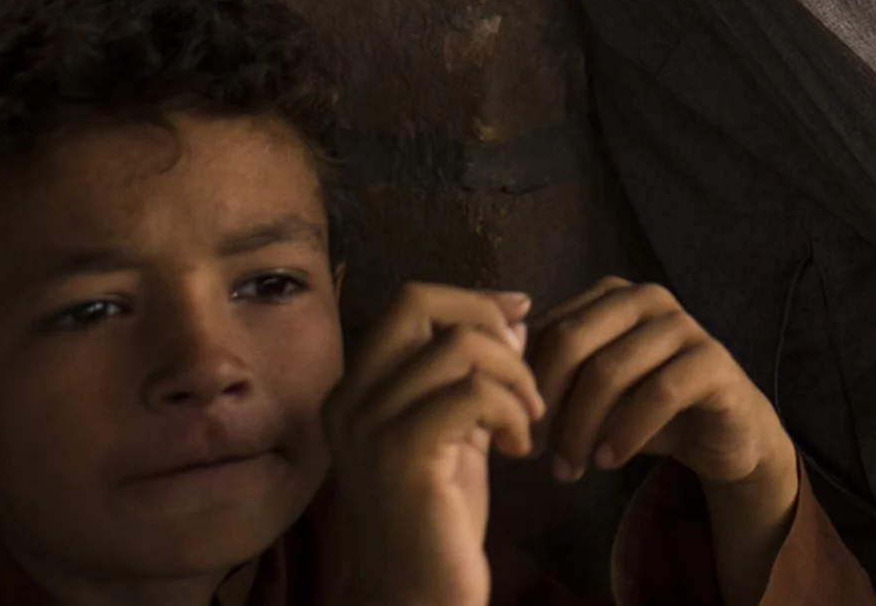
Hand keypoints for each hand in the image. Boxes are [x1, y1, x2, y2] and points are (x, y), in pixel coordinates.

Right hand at [320, 285, 542, 605]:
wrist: (414, 599)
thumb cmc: (437, 521)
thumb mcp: (456, 432)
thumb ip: (474, 375)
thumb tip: (514, 315)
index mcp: (355, 390)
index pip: (411, 300)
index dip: (474, 300)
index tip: (521, 318)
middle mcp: (349, 401)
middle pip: (421, 303)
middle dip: (489, 323)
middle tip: (522, 375)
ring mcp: (369, 428)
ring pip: (458, 346)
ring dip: (514, 375)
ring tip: (526, 420)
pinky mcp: (402, 458)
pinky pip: (473, 393)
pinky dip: (512, 410)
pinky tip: (517, 448)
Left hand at [527, 279, 799, 605]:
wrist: (720, 432)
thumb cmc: (642, 408)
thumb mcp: (589, 388)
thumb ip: (549, 372)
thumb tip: (487, 375)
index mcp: (610, 295)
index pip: (546, 329)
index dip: (520, 383)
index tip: (510, 433)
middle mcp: (646, 298)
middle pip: (572, 342)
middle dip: (547, 404)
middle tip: (535, 454)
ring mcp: (684, 325)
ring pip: (610, 371)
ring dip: (580, 429)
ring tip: (568, 471)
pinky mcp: (713, 360)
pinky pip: (658, 393)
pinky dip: (624, 433)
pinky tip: (607, 462)